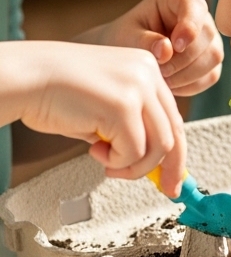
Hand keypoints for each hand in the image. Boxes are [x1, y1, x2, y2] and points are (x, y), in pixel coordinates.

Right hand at [14, 43, 185, 194]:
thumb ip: (132, 126)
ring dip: (134, 166)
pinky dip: (115, 161)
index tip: (172, 175)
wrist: (28, 77)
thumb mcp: (106, 105)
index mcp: (146, 67)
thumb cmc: (56, 92)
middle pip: (175, 132)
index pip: (173, 116)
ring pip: (159, 147)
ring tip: (107, 161)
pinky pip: (133, 151)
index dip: (175, 151)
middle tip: (165, 189)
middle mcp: (148, 73)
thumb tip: (153, 163)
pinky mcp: (123, 106)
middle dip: (171, 168)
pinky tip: (94, 149)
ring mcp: (138, 88)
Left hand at [85, 0, 223, 96]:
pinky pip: (211, 75)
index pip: (194, 7)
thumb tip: (167, 51)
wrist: (125, 52)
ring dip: (187, 74)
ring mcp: (208, 38)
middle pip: (207, 36)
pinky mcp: (210, 60)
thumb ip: (145, 41)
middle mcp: (199, 16)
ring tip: (162, 78)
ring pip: (213, 57)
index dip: (190, 27)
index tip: (175, 46)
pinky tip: (171, 84)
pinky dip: (191, 85)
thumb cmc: (124, 37)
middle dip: (183, 59)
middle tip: (159, 70)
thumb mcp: (127, 36)